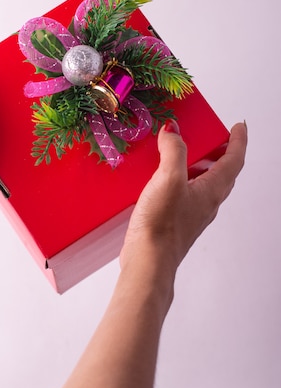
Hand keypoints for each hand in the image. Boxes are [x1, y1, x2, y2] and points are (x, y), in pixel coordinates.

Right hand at [120, 120, 246, 274]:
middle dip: (221, 152)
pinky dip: (181, 180)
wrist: (148, 261)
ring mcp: (192, 213)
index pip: (234, 161)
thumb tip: (173, 131)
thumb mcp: (169, 179)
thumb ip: (174, 151)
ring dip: (199, 166)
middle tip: (213, 137)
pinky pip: (185, 194)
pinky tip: (161, 178)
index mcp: (212, 191)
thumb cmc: (162, 225)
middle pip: (222, 173)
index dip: (238, 141)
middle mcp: (206, 203)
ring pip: (204, 184)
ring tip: (182, 152)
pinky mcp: (176, 221)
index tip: (238, 127)